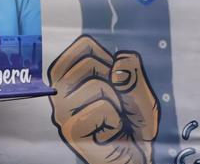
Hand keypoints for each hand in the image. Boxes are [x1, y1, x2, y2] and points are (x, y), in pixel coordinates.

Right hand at [49, 34, 158, 163]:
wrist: (133, 156)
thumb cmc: (132, 124)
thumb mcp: (140, 92)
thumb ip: (132, 73)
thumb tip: (119, 62)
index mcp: (70, 76)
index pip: (85, 46)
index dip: (109, 61)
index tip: (113, 82)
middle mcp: (59, 90)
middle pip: (89, 62)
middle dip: (114, 83)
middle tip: (115, 105)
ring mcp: (61, 109)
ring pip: (97, 86)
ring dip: (117, 105)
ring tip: (112, 120)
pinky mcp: (69, 128)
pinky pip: (102, 109)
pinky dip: (116, 121)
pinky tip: (109, 132)